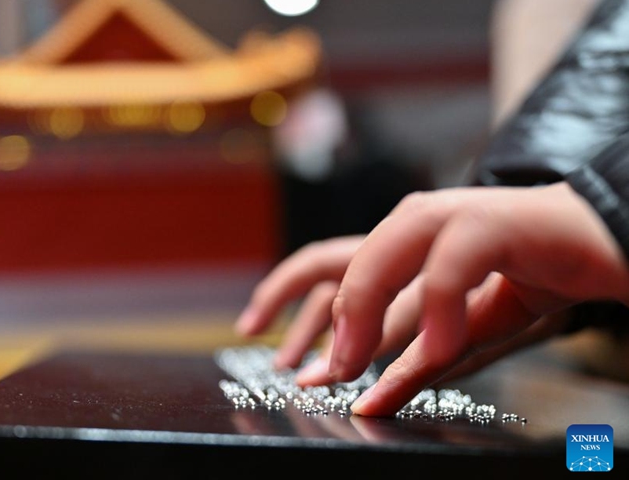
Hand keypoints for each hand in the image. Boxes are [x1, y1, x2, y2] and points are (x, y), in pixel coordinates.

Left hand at [235, 182, 628, 415]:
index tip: (285, 363)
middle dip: (324, 323)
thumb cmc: (525, 281)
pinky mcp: (487, 222)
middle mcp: (412, 223)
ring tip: (356, 364)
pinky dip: (436, 314)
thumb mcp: (459, 332)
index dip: (290, 309)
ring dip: (364, 316)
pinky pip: (445, 270)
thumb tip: (367, 395)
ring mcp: (445, 217)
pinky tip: (436, 348)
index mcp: (398, 242)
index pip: (322, 266)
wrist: (597, 243)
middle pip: (337, 262)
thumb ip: (412, 358)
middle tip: (329, 374)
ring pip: (381, 258)